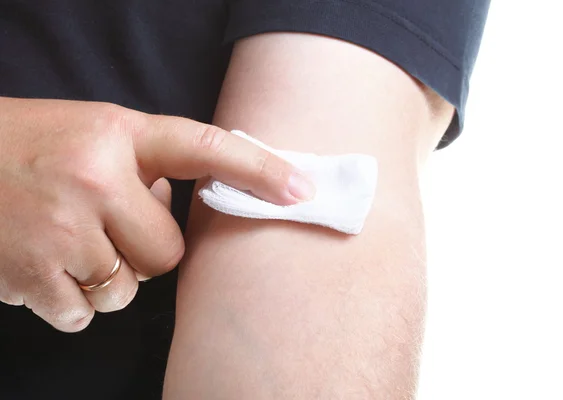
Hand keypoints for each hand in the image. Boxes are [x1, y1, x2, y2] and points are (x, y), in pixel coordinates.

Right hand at [0, 97, 313, 331]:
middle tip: (108, 228)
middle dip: (146, 250)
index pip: (204, 148)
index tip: (301, 189)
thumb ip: (143, 166)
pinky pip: (86, 313)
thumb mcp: (91, 134)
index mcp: (116, 134)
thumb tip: (176, 209)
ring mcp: (63, 231)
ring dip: (108, 277)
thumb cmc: (27, 147)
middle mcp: (94, 179)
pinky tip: (43, 266)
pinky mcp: (32, 277)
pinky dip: (71, 301)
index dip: (258, 169)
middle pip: (169, 251)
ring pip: (128, 288)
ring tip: (67, 243)